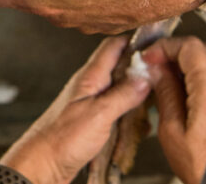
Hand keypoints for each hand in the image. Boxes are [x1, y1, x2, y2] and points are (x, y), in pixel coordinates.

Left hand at [0, 37, 150, 183]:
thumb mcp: (99, 114)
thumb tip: (146, 76)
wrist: (43, 164)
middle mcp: (90, 85)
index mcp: (90, 76)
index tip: (156, 44)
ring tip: (154, 97)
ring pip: (119, 87)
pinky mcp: (92, 118)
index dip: (135, 41)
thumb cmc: (62, 139)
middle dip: (141, 68)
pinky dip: (129, 110)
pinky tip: (138, 120)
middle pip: (119, 65)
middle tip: (162, 74)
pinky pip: (115, 107)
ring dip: (136, 91)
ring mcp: (91, 101)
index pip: (114, 46)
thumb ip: (123, 94)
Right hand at [143, 37, 205, 183]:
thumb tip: (157, 70)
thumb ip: (166, 94)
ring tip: (173, 81)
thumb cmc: (204, 168)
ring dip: (195, 64)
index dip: (166, 46)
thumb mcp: (172, 132)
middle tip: (161, 63)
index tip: (150, 56)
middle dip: (182, 50)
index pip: (190, 47)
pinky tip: (190, 95)